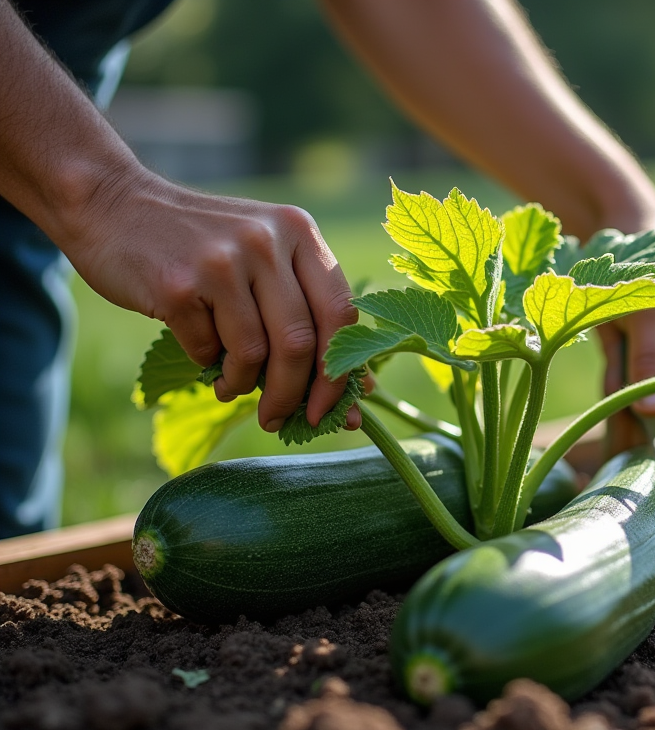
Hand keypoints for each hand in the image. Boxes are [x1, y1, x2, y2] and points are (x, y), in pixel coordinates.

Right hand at [62, 167, 359, 431]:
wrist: (113, 204)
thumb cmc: (204, 247)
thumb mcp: (266, 256)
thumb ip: (309, 310)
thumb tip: (363, 393)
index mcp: (299, 231)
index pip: (340, 313)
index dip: (340, 373)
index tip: (335, 413)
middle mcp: (266, 240)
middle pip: (299, 341)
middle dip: (294, 395)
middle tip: (280, 420)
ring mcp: (221, 260)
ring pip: (255, 353)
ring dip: (246, 385)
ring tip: (233, 388)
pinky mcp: (177, 284)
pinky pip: (208, 351)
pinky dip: (210, 367)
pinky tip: (205, 360)